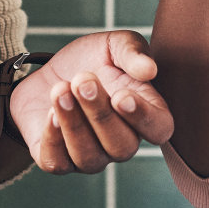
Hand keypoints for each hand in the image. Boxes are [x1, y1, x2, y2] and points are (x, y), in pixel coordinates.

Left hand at [8, 30, 174, 174]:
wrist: (51, 70)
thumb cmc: (92, 60)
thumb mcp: (113, 45)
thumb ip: (132, 51)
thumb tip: (149, 69)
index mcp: (145, 113)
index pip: (159, 129)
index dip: (143, 118)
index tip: (121, 95)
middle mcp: (122, 142)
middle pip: (122, 146)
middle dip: (100, 114)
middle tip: (82, 80)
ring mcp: (91, 156)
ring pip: (89, 157)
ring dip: (74, 124)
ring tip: (60, 89)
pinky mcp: (58, 160)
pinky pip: (57, 162)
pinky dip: (53, 139)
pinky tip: (49, 112)